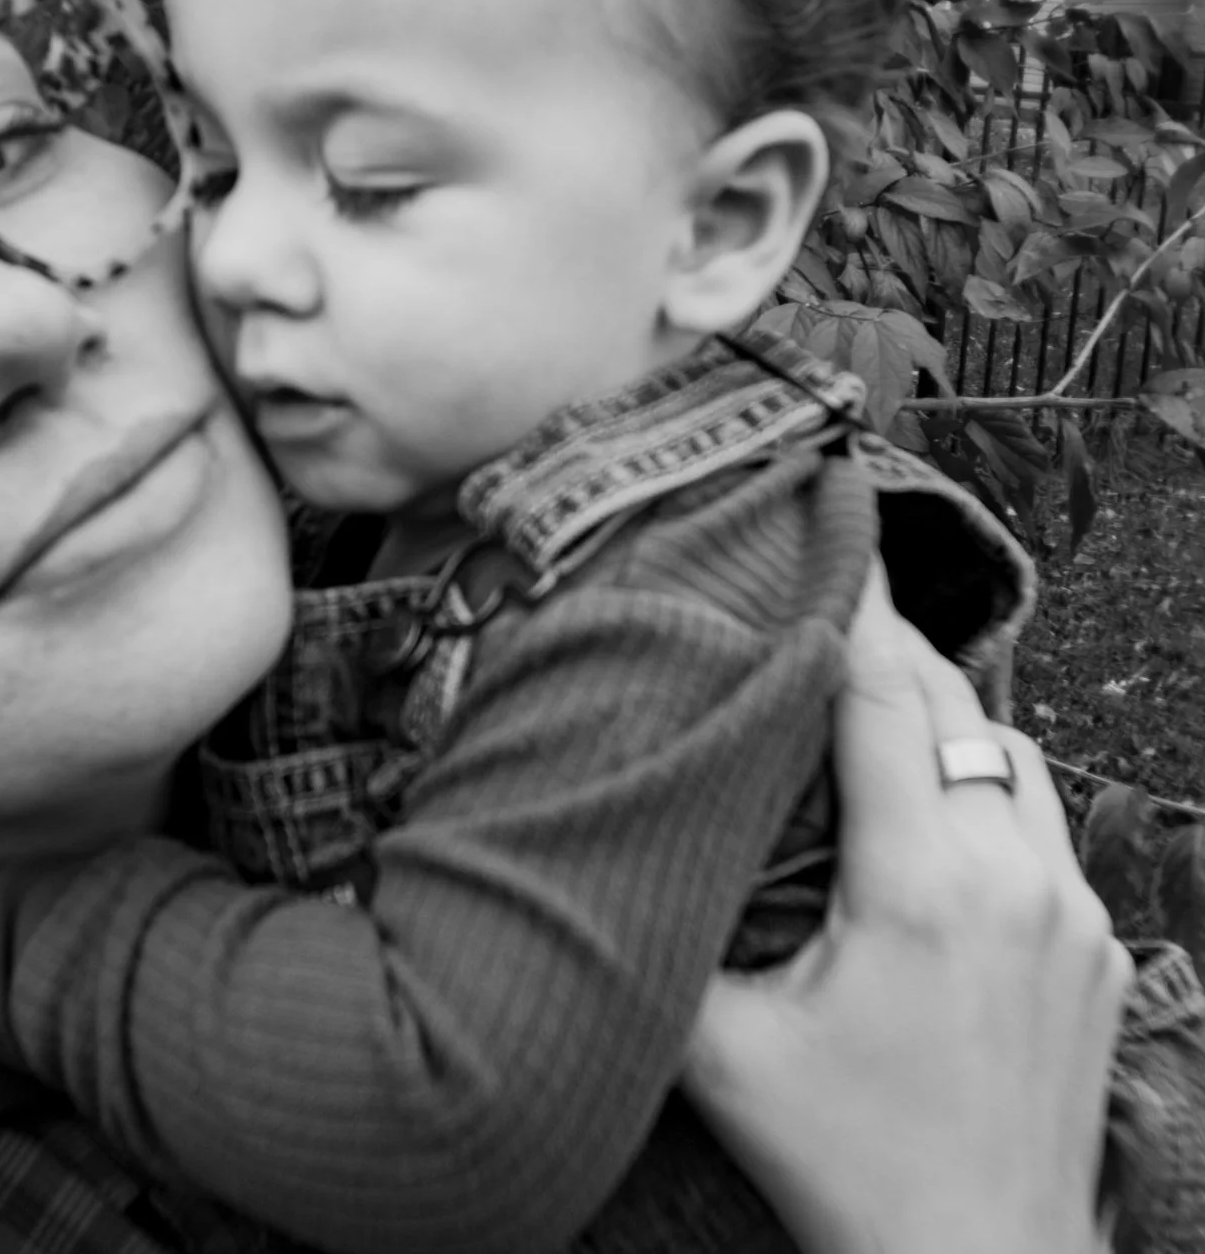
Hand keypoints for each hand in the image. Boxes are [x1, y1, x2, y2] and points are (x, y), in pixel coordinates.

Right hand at [684, 563, 1130, 1253]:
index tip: (824, 531)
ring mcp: (1069, 914)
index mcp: (918, 886)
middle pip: (950, 702)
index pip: (881, 697)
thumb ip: (664, 929)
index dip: (848, 606)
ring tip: (865, 690)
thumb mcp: (718, 1051)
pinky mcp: (1094, 949)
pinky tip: (923, 800)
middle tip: (821, 589)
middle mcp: (1013, 880)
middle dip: (885, 639)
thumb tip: (598, 836)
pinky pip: (1039, 817)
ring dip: (937, 707)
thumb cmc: (847, 1163)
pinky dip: (979, 779)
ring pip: (1008, 750)